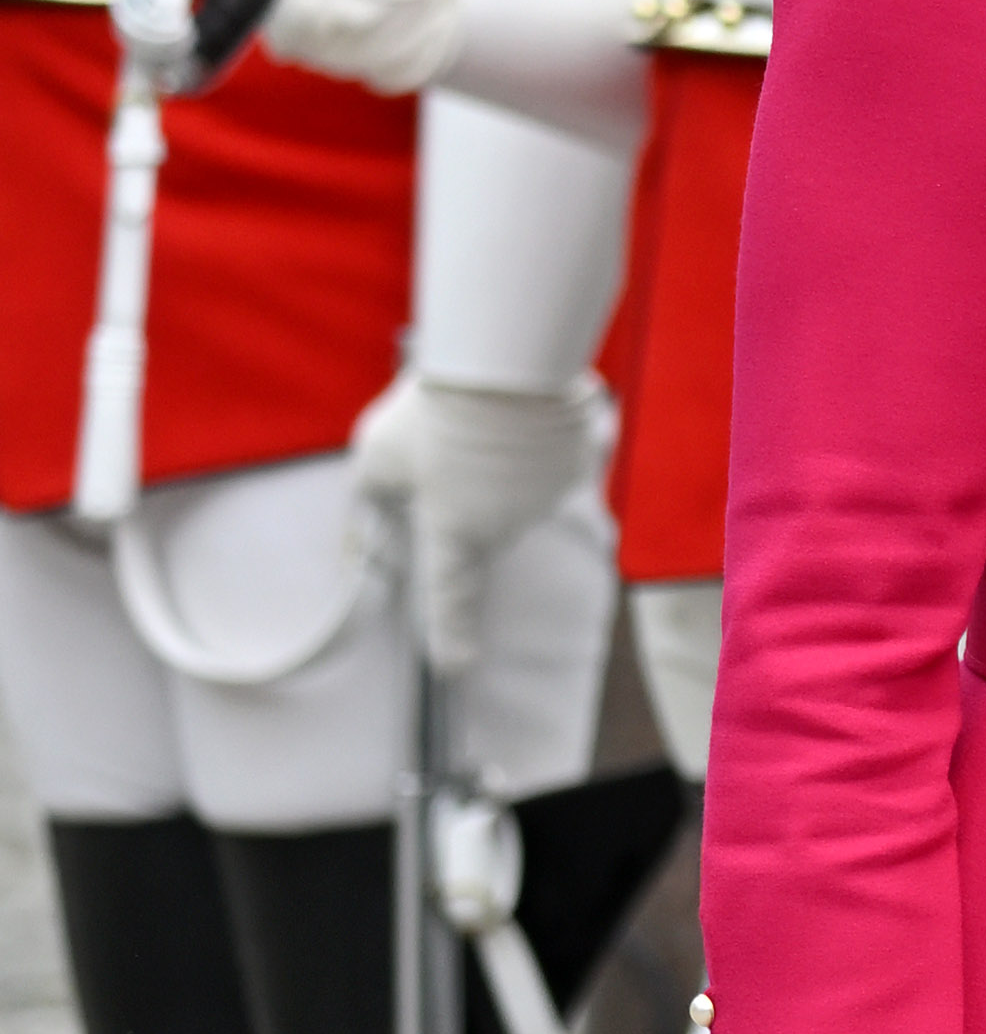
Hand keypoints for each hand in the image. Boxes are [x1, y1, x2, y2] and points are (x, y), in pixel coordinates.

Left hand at [348, 363, 600, 670]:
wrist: (504, 366)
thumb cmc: (433, 413)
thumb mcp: (375, 457)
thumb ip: (367, 506)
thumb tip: (357, 546)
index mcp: (455, 536)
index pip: (450, 602)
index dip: (450, 637)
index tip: (453, 667)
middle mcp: (506, 528)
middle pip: (481, 516)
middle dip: (464, 486)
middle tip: (445, 435)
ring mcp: (547, 497)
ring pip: (517, 482)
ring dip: (501, 456)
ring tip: (482, 410)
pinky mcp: (579, 462)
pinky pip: (554, 451)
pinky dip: (538, 432)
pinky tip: (523, 403)